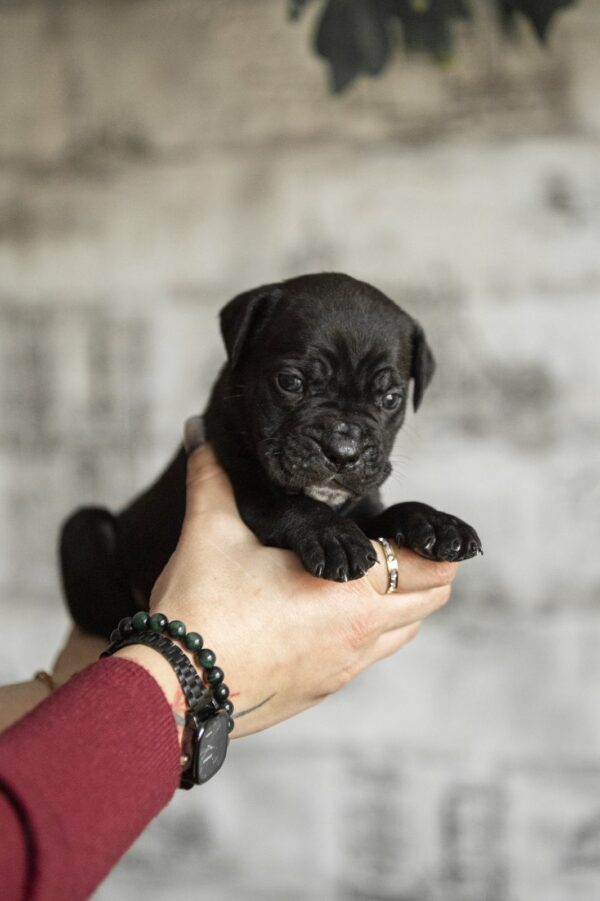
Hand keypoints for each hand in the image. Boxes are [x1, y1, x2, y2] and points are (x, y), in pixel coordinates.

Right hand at [119, 440, 456, 738]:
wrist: (174, 690)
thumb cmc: (201, 612)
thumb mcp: (211, 532)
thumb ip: (212, 476)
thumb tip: (199, 432)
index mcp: (350, 591)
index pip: (430, 567)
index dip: (433, 542)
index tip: (411, 523)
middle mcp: (360, 634)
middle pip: (430, 599)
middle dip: (423, 568)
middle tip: (391, 542)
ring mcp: (344, 668)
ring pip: (404, 632)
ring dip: (400, 601)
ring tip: (365, 574)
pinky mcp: (323, 689)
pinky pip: (370, 656)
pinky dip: (372, 630)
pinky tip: (332, 612)